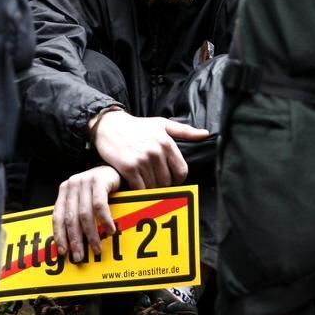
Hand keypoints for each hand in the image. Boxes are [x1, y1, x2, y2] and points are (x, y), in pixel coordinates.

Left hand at [52, 165, 121, 262]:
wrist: (115, 168)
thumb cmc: (100, 188)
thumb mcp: (84, 199)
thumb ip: (76, 213)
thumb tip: (72, 243)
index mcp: (65, 191)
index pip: (57, 216)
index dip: (59, 235)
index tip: (63, 252)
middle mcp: (72, 185)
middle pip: (70, 218)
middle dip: (75, 240)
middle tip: (79, 256)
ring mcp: (85, 181)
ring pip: (84, 214)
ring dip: (90, 234)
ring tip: (96, 247)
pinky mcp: (99, 180)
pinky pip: (99, 205)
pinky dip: (104, 220)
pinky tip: (110, 230)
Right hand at [90, 110, 208, 189]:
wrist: (108, 125)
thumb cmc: (137, 126)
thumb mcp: (161, 124)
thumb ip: (185, 131)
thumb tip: (206, 134)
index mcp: (167, 142)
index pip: (181, 172)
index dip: (177, 180)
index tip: (169, 180)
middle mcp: (156, 151)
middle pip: (167, 182)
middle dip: (162, 185)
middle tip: (153, 183)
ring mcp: (142, 160)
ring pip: (154, 186)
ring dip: (149, 189)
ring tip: (144, 183)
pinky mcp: (128, 167)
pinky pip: (139, 188)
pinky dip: (138, 190)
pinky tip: (134, 184)